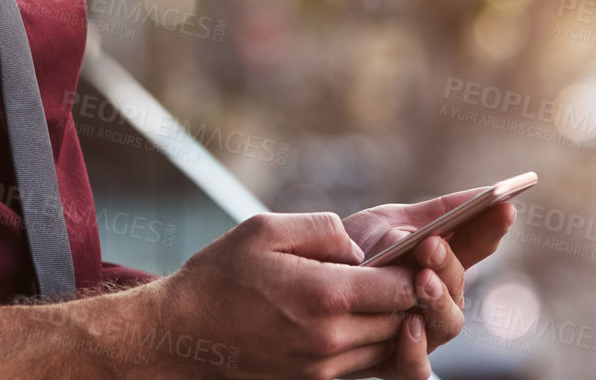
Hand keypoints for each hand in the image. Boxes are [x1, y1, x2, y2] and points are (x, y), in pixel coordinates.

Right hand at [142, 211, 435, 379]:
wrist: (180, 336)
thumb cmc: (219, 278)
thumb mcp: (265, 229)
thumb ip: (323, 229)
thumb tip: (361, 247)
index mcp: (324, 297)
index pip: (402, 287)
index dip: (415, 267)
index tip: (415, 249)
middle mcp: (331, 340)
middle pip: (403, 319)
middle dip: (411, 293)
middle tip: (413, 266)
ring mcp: (323, 368)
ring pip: (388, 346)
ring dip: (394, 319)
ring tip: (384, 288)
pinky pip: (364, 363)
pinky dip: (371, 338)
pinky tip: (357, 313)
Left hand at [340, 192, 516, 362]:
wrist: (312, 293)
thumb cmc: (356, 252)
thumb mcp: (382, 226)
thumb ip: (415, 222)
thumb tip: (455, 208)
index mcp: (442, 260)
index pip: (475, 243)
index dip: (491, 225)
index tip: (504, 204)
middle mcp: (441, 297)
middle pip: (459, 282)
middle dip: (448, 262)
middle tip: (431, 245)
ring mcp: (426, 331)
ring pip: (447, 322)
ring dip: (437, 300)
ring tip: (422, 281)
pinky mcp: (400, 362)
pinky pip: (416, 365)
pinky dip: (414, 347)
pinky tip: (407, 325)